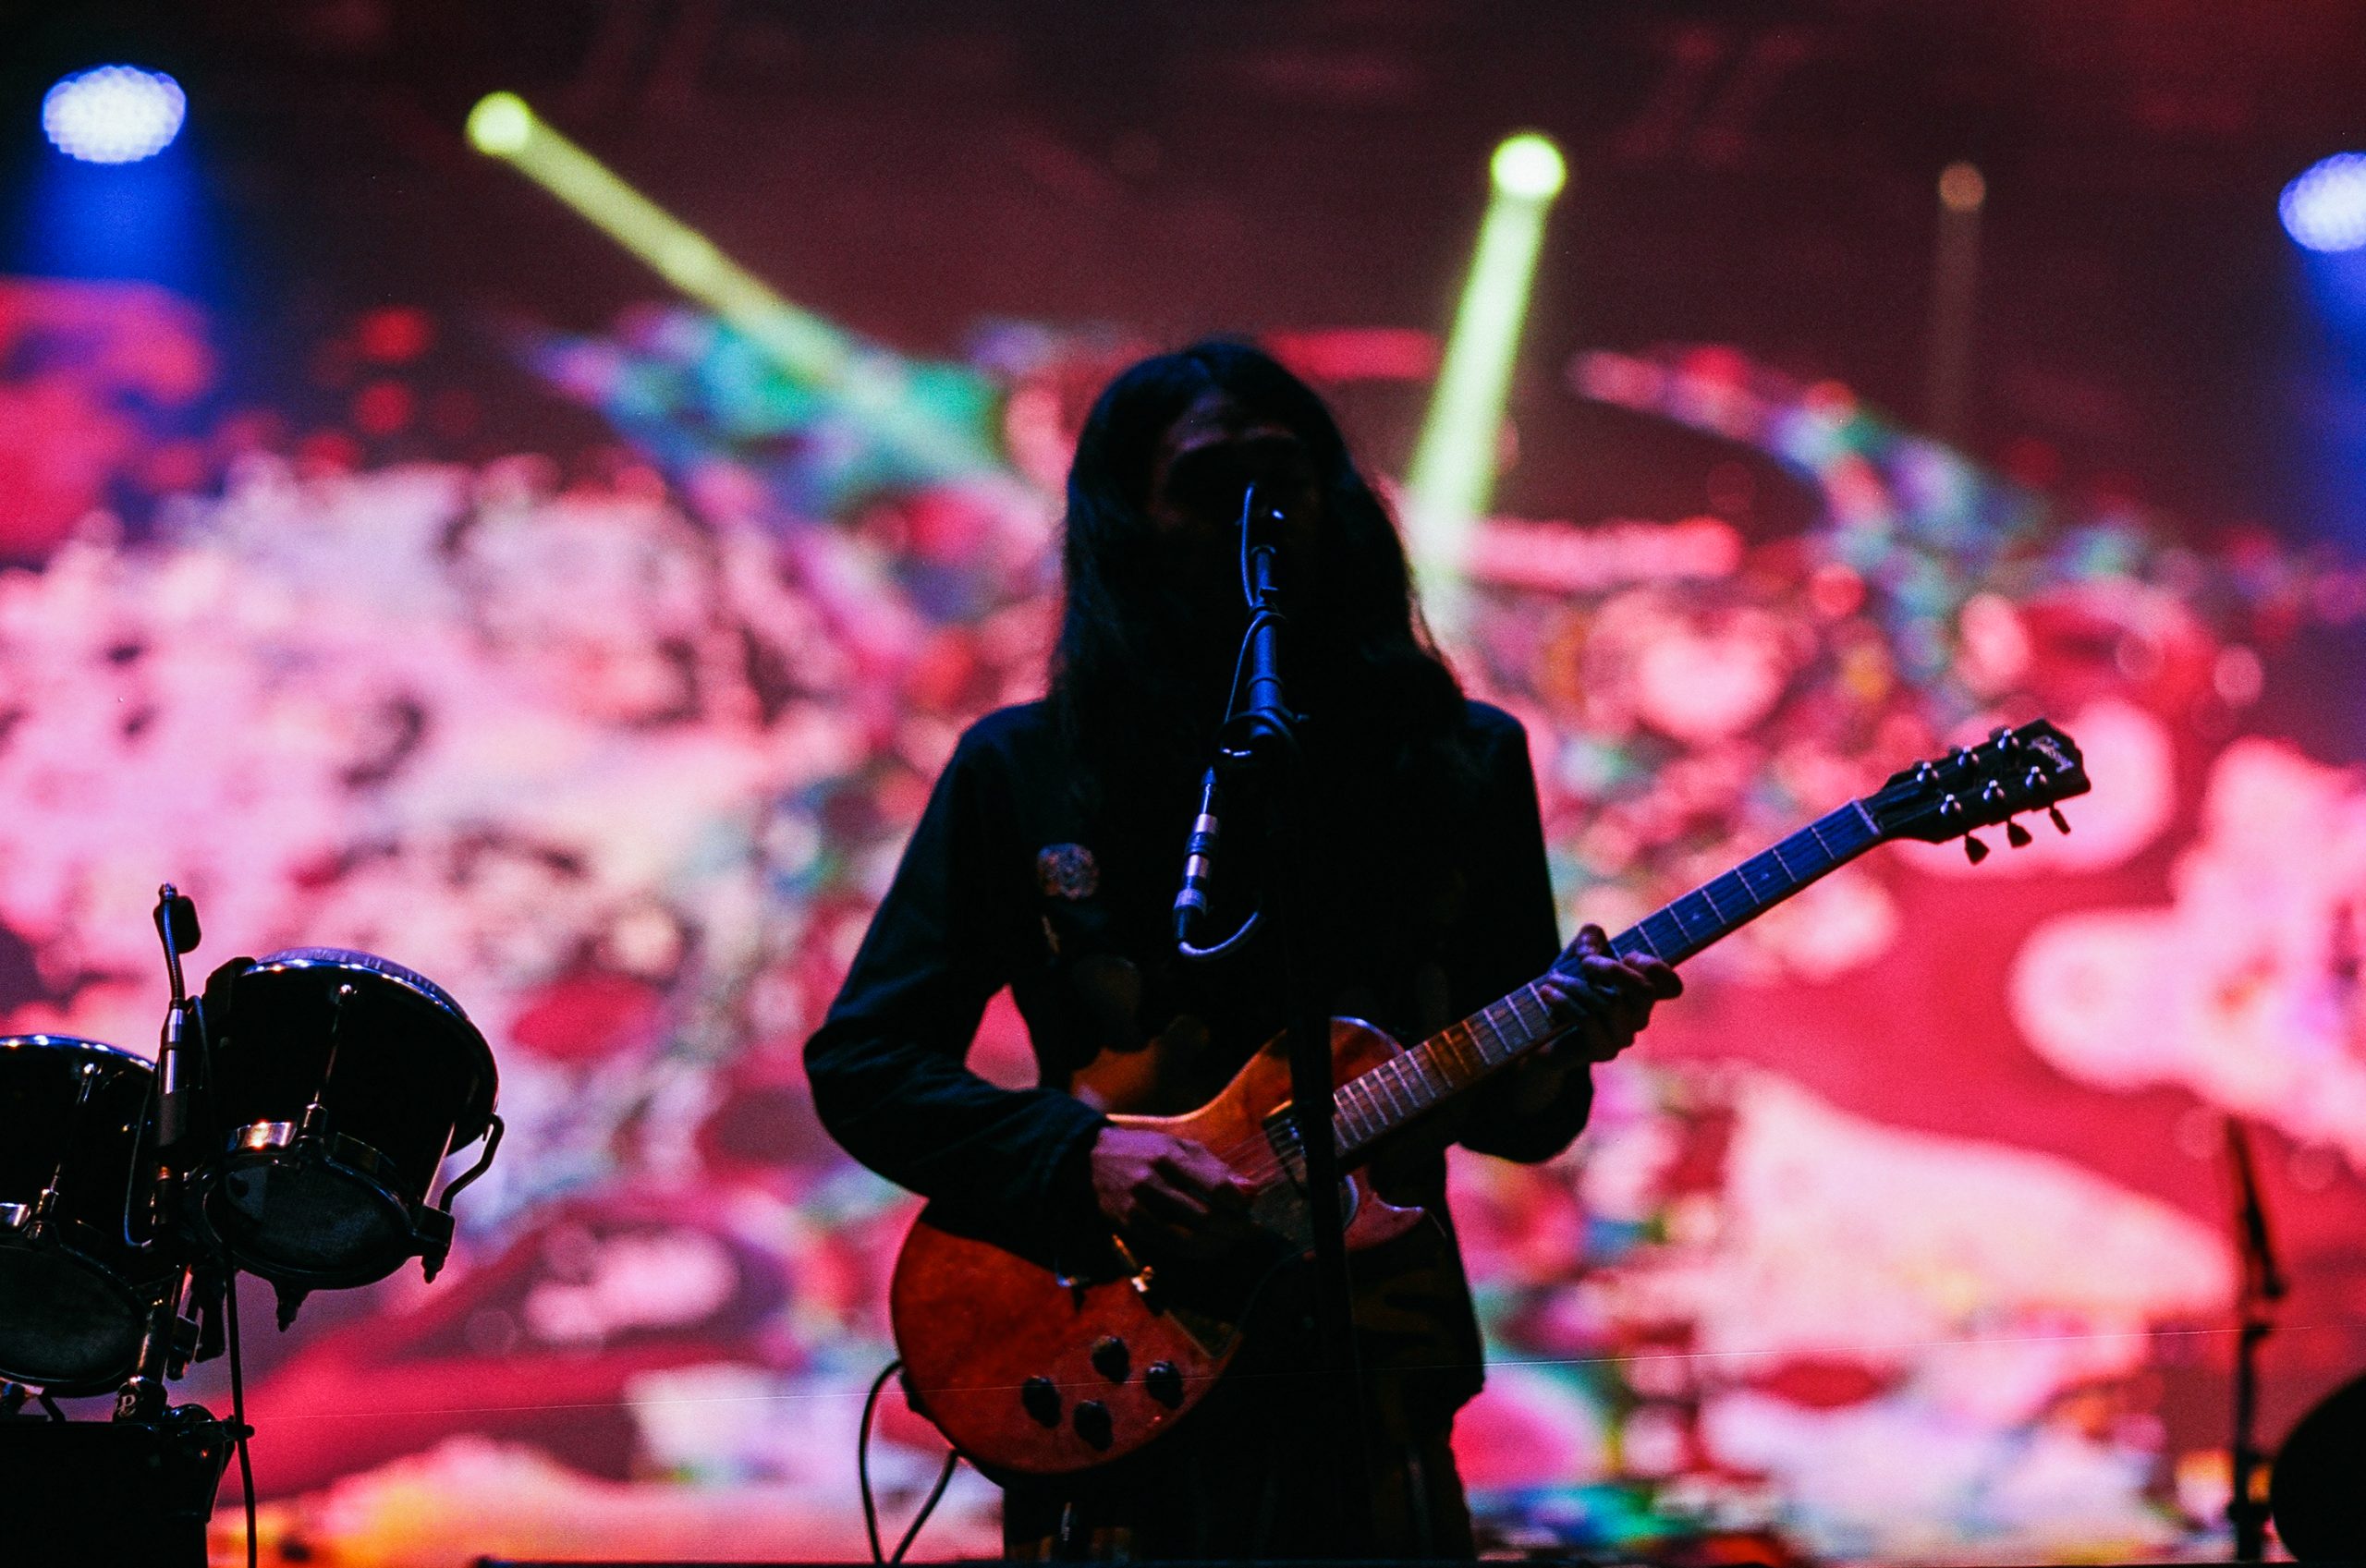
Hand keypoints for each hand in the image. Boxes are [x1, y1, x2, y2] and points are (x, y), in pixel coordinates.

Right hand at [1087, 1125, 1256, 1258]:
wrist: (1092, 1159)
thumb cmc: (1145, 1150)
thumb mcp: (1180, 1147)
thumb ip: (1216, 1168)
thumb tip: (1251, 1191)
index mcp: (1167, 1154)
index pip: (1213, 1186)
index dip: (1238, 1203)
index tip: (1249, 1207)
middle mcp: (1151, 1180)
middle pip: (1204, 1216)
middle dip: (1234, 1228)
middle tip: (1250, 1231)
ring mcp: (1137, 1205)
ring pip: (1188, 1237)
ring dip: (1217, 1244)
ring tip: (1232, 1242)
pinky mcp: (1128, 1224)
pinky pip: (1169, 1246)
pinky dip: (1195, 1251)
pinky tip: (1209, 1248)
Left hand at [1500, 925, 1682, 1112]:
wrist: (1540, 1030)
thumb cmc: (1566, 988)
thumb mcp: (1576, 955)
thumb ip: (1589, 938)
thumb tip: (1590, 949)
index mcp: (1640, 993)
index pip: (1671, 984)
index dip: (1654, 966)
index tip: (1626, 955)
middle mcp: (1639, 1016)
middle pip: (1645, 990)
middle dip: (1613, 970)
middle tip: (1584, 961)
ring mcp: (1624, 1036)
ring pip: (1609, 1003)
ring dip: (1575, 985)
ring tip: (1552, 979)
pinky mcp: (1603, 1051)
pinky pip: (1589, 1021)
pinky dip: (1565, 1001)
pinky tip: (1547, 992)